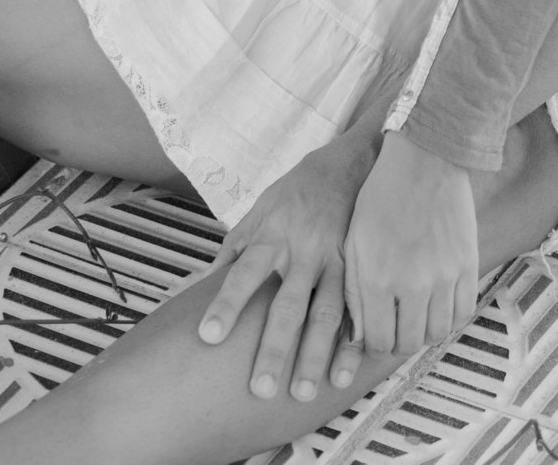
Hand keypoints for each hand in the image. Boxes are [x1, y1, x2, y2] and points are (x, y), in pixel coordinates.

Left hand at [197, 130, 375, 402]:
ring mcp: (336, 260)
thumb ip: (234, 248)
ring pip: (326, 312)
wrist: (351, 164)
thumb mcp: (260, 210)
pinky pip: (357, 310)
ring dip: (314, 355)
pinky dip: (353, 343)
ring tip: (303, 393)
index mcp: (273, 235)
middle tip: (259, 388)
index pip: (245, 273)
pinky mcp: (360, 269)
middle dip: (274, 347)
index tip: (208, 336)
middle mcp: (304, 250)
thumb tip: (197, 284)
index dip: (227, 303)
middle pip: (287, 304)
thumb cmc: (296, 193)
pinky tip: (345, 373)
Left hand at [334, 128, 477, 376]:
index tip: (375, 331)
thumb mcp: (354, 242)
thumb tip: (360, 336)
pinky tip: (439, 305)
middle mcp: (412, 284)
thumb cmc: (381, 197)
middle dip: (398, 341)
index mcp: (377, 278)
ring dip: (424, 332)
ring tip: (417, 316)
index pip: (378, 341)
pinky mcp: (468, 264)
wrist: (424, 159)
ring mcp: (444, 276)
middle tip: (396, 325)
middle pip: (408, 343)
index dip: (374, 344)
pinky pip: (463, 312)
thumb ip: (354, 292)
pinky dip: (450, 318)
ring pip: (437, 333)